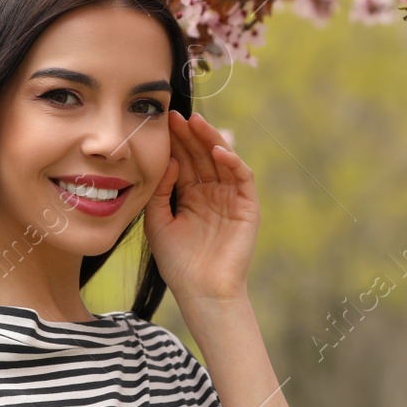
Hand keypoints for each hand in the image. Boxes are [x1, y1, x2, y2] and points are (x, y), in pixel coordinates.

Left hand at [143, 110, 258, 304]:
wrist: (201, 291)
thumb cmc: (178, 263)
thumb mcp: (158, 222)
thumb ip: (161, 191)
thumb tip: (170, 162)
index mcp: (191, 196)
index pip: (185, 161)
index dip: (175, 142)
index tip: (162, 122)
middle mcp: (212, 193)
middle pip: (202, 156)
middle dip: (190, 135)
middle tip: (176, 115)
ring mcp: (231, 199)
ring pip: (223, 161)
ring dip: (210, 140)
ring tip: (195, 123)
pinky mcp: (248, 207)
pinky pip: (243, 178)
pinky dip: (232, 162)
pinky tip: (217, 150)